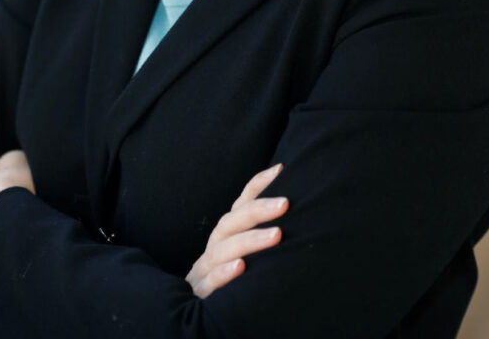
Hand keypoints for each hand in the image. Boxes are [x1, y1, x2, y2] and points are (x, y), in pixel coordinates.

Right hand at [186, 163, 288, 298]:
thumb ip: (262, 233)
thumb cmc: (231, 280)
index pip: (240, 204)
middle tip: (286, 203)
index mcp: (225, 235)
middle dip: (258, 210)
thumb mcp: (245, 254)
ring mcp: (204, 270)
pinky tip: (241, 267)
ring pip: (221, 250)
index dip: (258, 185)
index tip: (281, 170)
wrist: (198, 317)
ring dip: (249, 241)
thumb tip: (290, 202)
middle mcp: (214, 247)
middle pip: (230, 222)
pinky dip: (224, 273)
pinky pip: (209, 282)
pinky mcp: (200, 294)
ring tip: (276, 235)